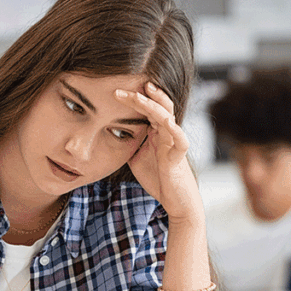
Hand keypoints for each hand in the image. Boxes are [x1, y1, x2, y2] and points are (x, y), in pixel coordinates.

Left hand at [115, 82, 202, 223]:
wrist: (175, 200)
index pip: (146, 109)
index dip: (132, 99)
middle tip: (120, 90)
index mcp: (156, 132)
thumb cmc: (158, 178)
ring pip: (167, 117)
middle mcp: (166, 133)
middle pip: (156, 106)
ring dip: (155, 104)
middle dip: (139, 96)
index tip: (113, 93)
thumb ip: (129, 144)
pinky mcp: (179, 156)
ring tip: (144, 93)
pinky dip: (175, 130)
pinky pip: (180, 140)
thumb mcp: (136, 158)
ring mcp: (173, 142)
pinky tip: (166, 121)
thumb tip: (110, 135)